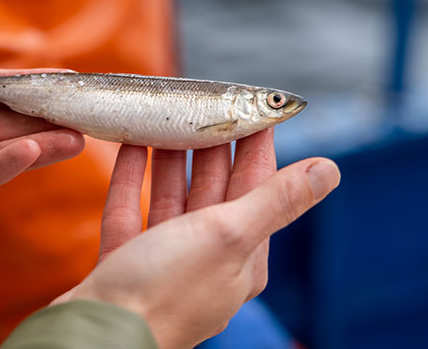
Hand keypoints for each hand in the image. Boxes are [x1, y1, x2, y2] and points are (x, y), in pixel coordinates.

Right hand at [55, 130, 339, 348]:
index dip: (255, 144)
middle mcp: (206, 257)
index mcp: (241, 256)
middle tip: (202, 102)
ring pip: (171, 195)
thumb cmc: (166, 289)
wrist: (97, 332)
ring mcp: (163, 258)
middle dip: (209, 144)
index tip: (251, 107)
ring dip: (169, 157)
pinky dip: (131, 176)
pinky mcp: (126, 259)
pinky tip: (131, 145)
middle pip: (213, 189)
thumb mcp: (228, 235)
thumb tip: (330, 170)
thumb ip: (276, 200)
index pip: (257, 187)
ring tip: (166, 117)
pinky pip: (131, 207)